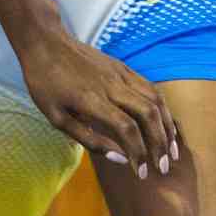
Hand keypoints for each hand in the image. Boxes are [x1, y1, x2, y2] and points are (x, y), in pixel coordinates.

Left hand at [19, 29, 179, 178]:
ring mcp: (120, 74)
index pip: (127, 129)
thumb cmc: (45, 83)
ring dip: (167, 127)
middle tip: (162, 168)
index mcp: (92, 100)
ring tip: (170, 150)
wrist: (45, 41)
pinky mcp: (123, 67)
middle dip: (160, 145)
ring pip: (155, 100)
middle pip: (148, 115)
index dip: (139, 153)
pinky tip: (163, 123)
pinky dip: (162, 108)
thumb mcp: (56, 117)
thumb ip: (88, 139)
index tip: (141, 173)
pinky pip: (150, 88)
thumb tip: (119, 158)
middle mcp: (112, 86)